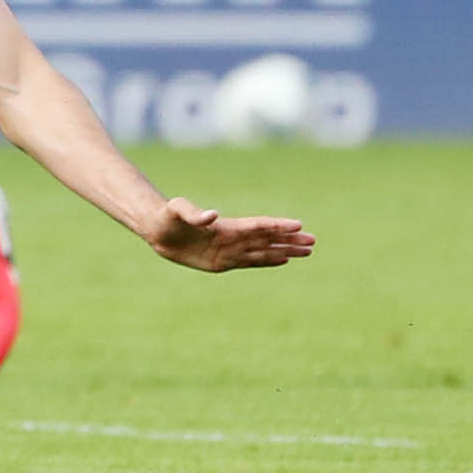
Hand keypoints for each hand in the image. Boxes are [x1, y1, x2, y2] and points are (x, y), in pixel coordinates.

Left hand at [144, 197, 313, 272]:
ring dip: (285, 251)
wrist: (158, 229)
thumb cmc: (167, 216)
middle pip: (268, 239)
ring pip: (264, 251)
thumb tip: (211, 215)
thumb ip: (194, 213)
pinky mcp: (223, 262)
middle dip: (290, 240)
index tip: (298, 225)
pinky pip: (250, 262)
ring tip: (307, 251)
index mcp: (226, 226)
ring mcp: (229, 249)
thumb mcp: (178, 210)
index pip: (259, 226)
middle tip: (314, 242)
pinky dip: (268, 261)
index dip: (278, 226)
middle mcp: (233, 237)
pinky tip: (283, 260)